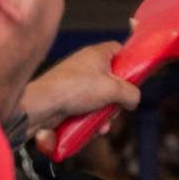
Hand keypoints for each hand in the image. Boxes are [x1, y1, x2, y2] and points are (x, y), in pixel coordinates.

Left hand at [21, 40, 141, 155]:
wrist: (43, 105)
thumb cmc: (74, 89)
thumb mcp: (112, 89)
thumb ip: (131, 93)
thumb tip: (134, 100)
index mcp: (97, 54)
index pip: (119, 50)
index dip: (129, 62)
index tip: (135, 77)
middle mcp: (87, 65)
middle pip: (113, 80)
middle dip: (118, 99)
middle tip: (118, 107)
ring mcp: (78, 82)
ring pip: (102, 98)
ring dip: (107, 114)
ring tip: (103, 123)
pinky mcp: (70, 98)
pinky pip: (89, 108)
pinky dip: (94, 119)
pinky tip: (95, 129)